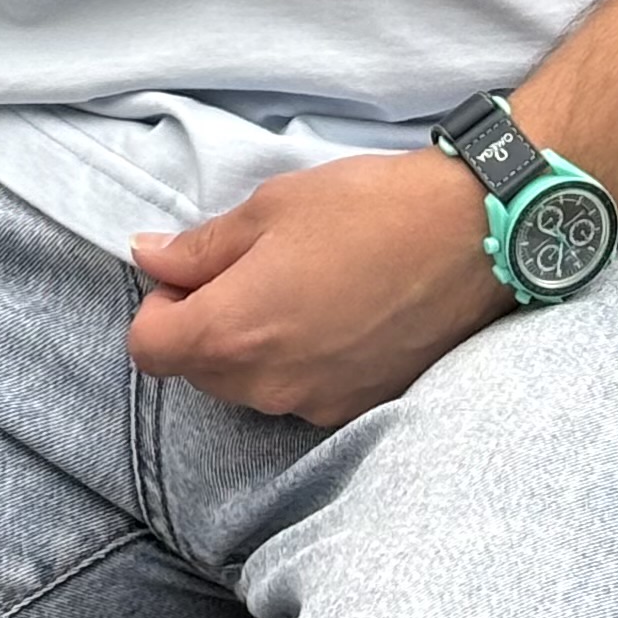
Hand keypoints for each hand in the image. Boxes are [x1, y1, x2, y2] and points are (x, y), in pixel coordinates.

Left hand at [128, 147, 506, 427]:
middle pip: (198, 372)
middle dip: (205, 325)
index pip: (148, 349)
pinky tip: (337, 313)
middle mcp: (268, 386)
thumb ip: (200, 246)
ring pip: (250, 386)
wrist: (469, 237)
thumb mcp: (270, 209)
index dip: (159, 306)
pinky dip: (301, 361)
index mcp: (234, 332)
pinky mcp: (359, 408)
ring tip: (301, 286)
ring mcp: (316, 405)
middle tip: (250, 268)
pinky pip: (301, 393)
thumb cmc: (364, 210)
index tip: (193, 273)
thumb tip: (148, 257)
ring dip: (254, 345)